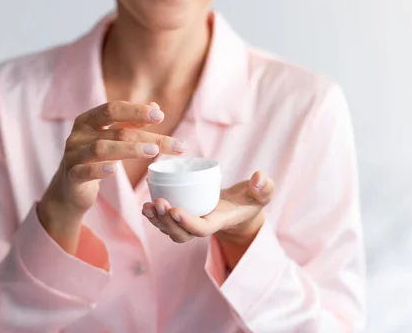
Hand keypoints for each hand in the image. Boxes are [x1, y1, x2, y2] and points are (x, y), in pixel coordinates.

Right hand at [39, 101, 185, 228]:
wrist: (69, 189)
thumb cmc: (94, 160)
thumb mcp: (111, 138)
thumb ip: (130, 123)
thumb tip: (155, 106)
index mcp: (88, 120)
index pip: (113, 109)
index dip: (136, 110)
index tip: (160, 115)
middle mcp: (79, 135)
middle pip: (116, 131)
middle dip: (146, 136)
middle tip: (170, 143)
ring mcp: (73, 155)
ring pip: (101, 149)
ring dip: (129, 150)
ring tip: (152, 152)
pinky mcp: (72, 177)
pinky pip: (84, 171)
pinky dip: (99, 170)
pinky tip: (113, 170)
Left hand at [142, 171, 274, 243]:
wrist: (240, 208)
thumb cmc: (250, 199)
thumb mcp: (262, 193)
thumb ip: (264, 187)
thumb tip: (259, 177)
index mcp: (219, 222)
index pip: (201, 228)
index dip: (187, 222)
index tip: (174, 209)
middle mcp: (202, 227)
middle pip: (181, 234)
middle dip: (167, 222)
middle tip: (159, 202)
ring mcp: (192, 225)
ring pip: (171, 231)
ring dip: (158, 221)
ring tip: (148, 206)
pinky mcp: (184, 219)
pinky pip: (166, 224)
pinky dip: (155, 217)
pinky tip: (146, 205)